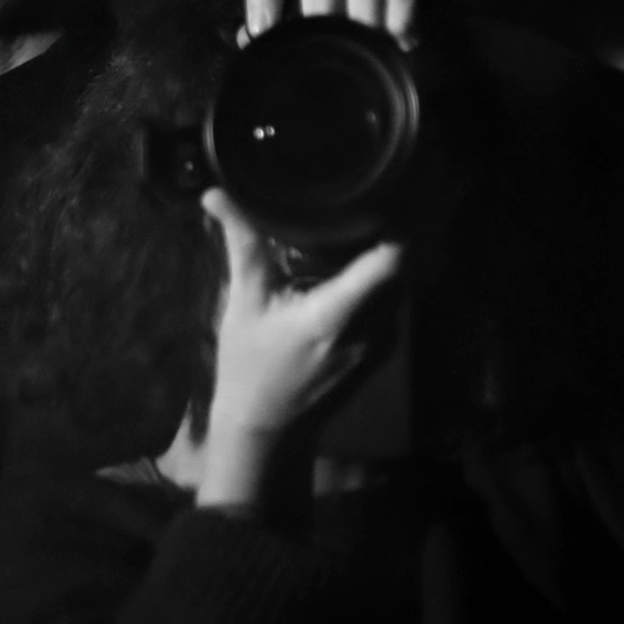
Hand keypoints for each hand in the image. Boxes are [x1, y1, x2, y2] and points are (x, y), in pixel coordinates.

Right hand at [190, 188, 403, 513]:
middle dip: (395, 232)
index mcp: (338, 313)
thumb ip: (242, 244)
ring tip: (365, 225)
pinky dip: (387, 282)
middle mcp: (373, 327)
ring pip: (406, 284)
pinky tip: (359, 267)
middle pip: (407, 265)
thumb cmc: (250, 366)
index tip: (380, 193)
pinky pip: (398, 303)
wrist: (267, 431)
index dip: (397, 222)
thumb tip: (216, 193)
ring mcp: (385, 343)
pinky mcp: (385, 352)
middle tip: (371, 200)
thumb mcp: (244, 302)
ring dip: (391, 256)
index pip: (394, 259)